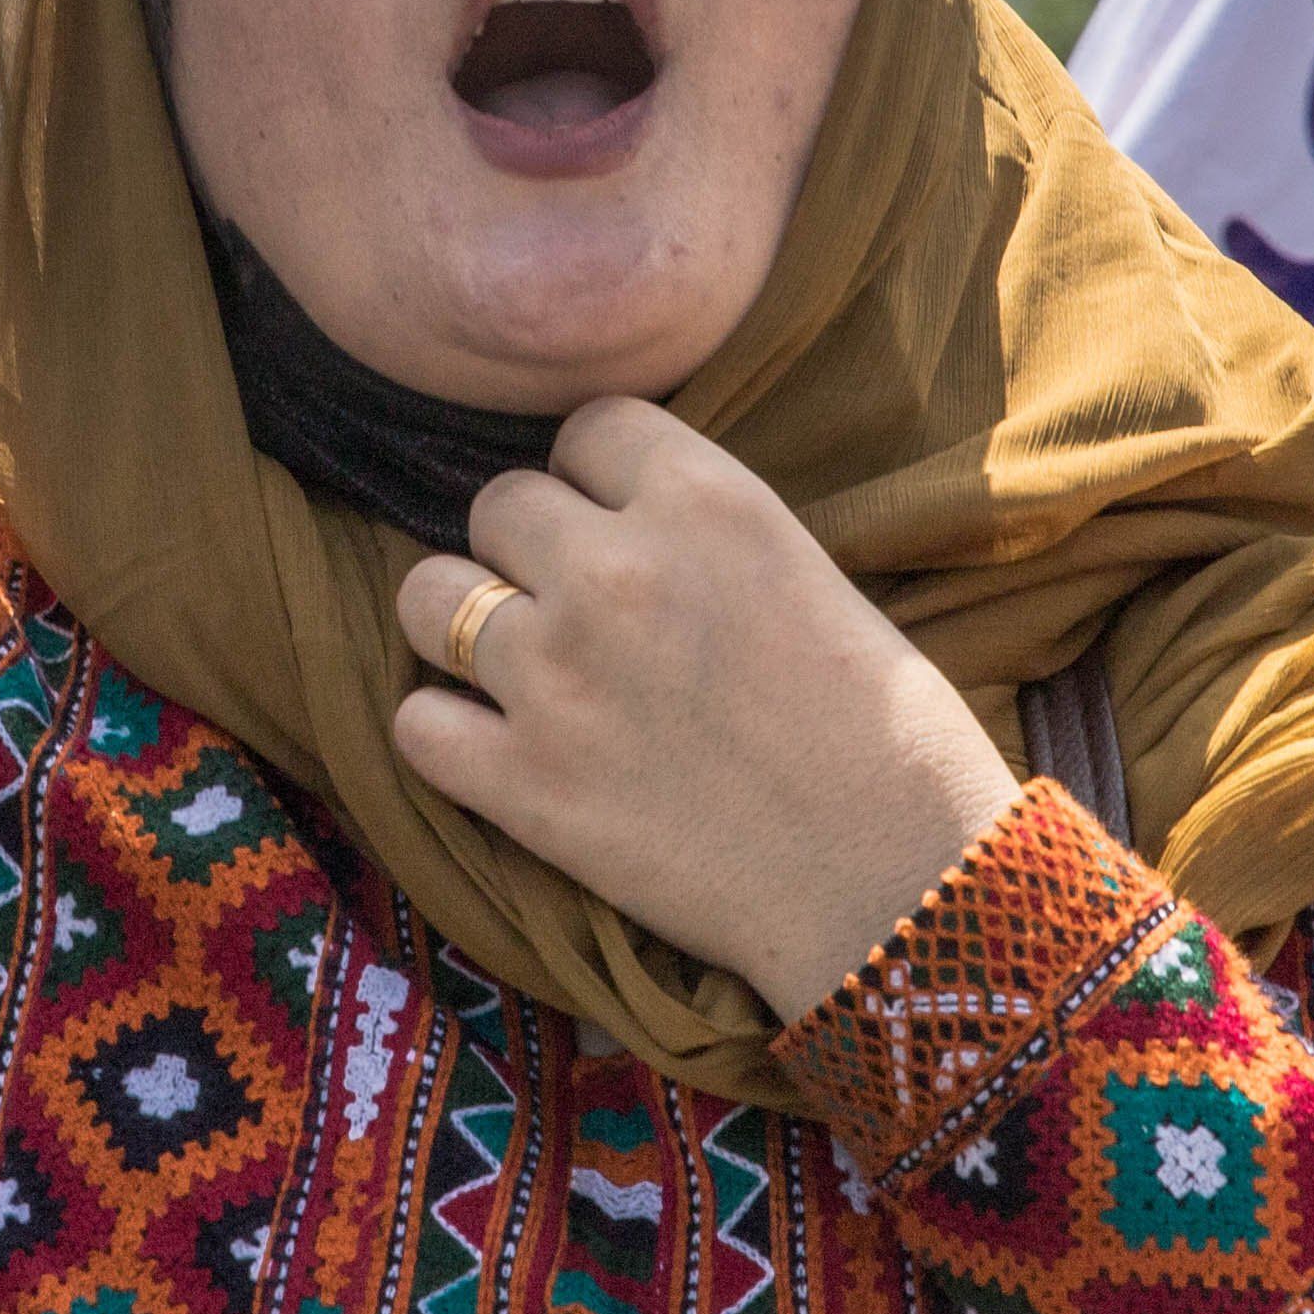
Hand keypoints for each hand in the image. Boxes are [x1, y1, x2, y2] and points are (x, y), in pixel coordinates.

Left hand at [388, 399, 1021, 1020]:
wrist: (898, 886)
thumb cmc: (888, 737)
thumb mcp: (809, 572)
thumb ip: (703, 530)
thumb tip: (623, 518)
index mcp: (707, 501)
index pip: (588, 427)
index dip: (596, 479)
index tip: (617, 525)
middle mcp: (616, 570)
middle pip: (498, 504)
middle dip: (528, 551)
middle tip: (572, 608)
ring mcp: (556, 676)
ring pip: (427, 598)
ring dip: (462, 627)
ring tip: (516, 669)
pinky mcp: (522, 783)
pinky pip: (415, 723)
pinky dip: (445, 736)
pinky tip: (494, 751)